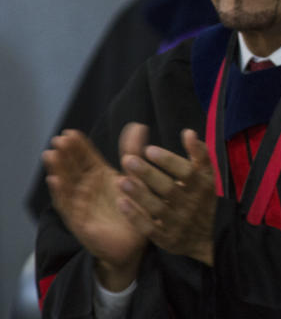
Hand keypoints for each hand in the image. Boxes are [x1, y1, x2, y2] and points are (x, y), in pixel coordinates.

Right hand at [43, 128, 147, 290]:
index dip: (78, 146)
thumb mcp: (135, 177)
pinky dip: (61, 193)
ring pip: (66, 184)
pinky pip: (68, 206)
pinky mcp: (79, 221)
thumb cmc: (134, 210)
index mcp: (100, 176)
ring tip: (52, 155)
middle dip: (66, 154)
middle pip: (73, 168)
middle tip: (60, 140)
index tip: (71, 132)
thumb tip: (138, 125)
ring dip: (58, 170)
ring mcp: (81, 204)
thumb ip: (134, 153)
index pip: (86, 158)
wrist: (134, 245)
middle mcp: (87, 188)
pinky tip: (55, 180)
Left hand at [117, 128, 216, 265]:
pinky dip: (135, 216)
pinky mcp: (167, 239)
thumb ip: (199, 154)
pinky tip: (122, 203)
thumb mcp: (207, 177)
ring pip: (157, 208)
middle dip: (148, 174)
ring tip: (121, 180)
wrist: (208, 238)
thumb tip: (188, 132)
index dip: (168, 160)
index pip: (186, 172)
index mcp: (203, 186)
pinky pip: (149, 228)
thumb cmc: (202, 199)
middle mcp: (191, 205)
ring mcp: (179, 223)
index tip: (149, 149)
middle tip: (128, 159)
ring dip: (139, 194)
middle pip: (169, 188)